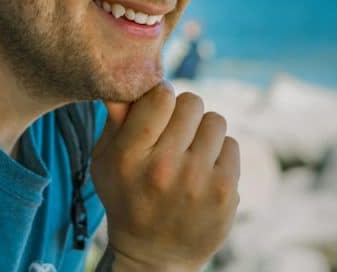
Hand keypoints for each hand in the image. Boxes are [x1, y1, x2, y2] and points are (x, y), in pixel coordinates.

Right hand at [91, 83, 239, 270]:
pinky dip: (219, 153)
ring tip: (190, 153)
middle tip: (175, 134)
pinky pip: (231, 145)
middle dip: (183, 113)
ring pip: (215, 120)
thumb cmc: (127, 197)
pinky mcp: (225, 191)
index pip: (160, 95)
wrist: (154, 255)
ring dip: (203, 132)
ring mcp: (197, 180)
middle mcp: (163, 166)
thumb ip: (115, 119)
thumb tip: (127, 82)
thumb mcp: (105, 160)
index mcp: (129, 155)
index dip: (161, 95)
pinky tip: (204, 172)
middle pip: (191, 102)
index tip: (158, 108)